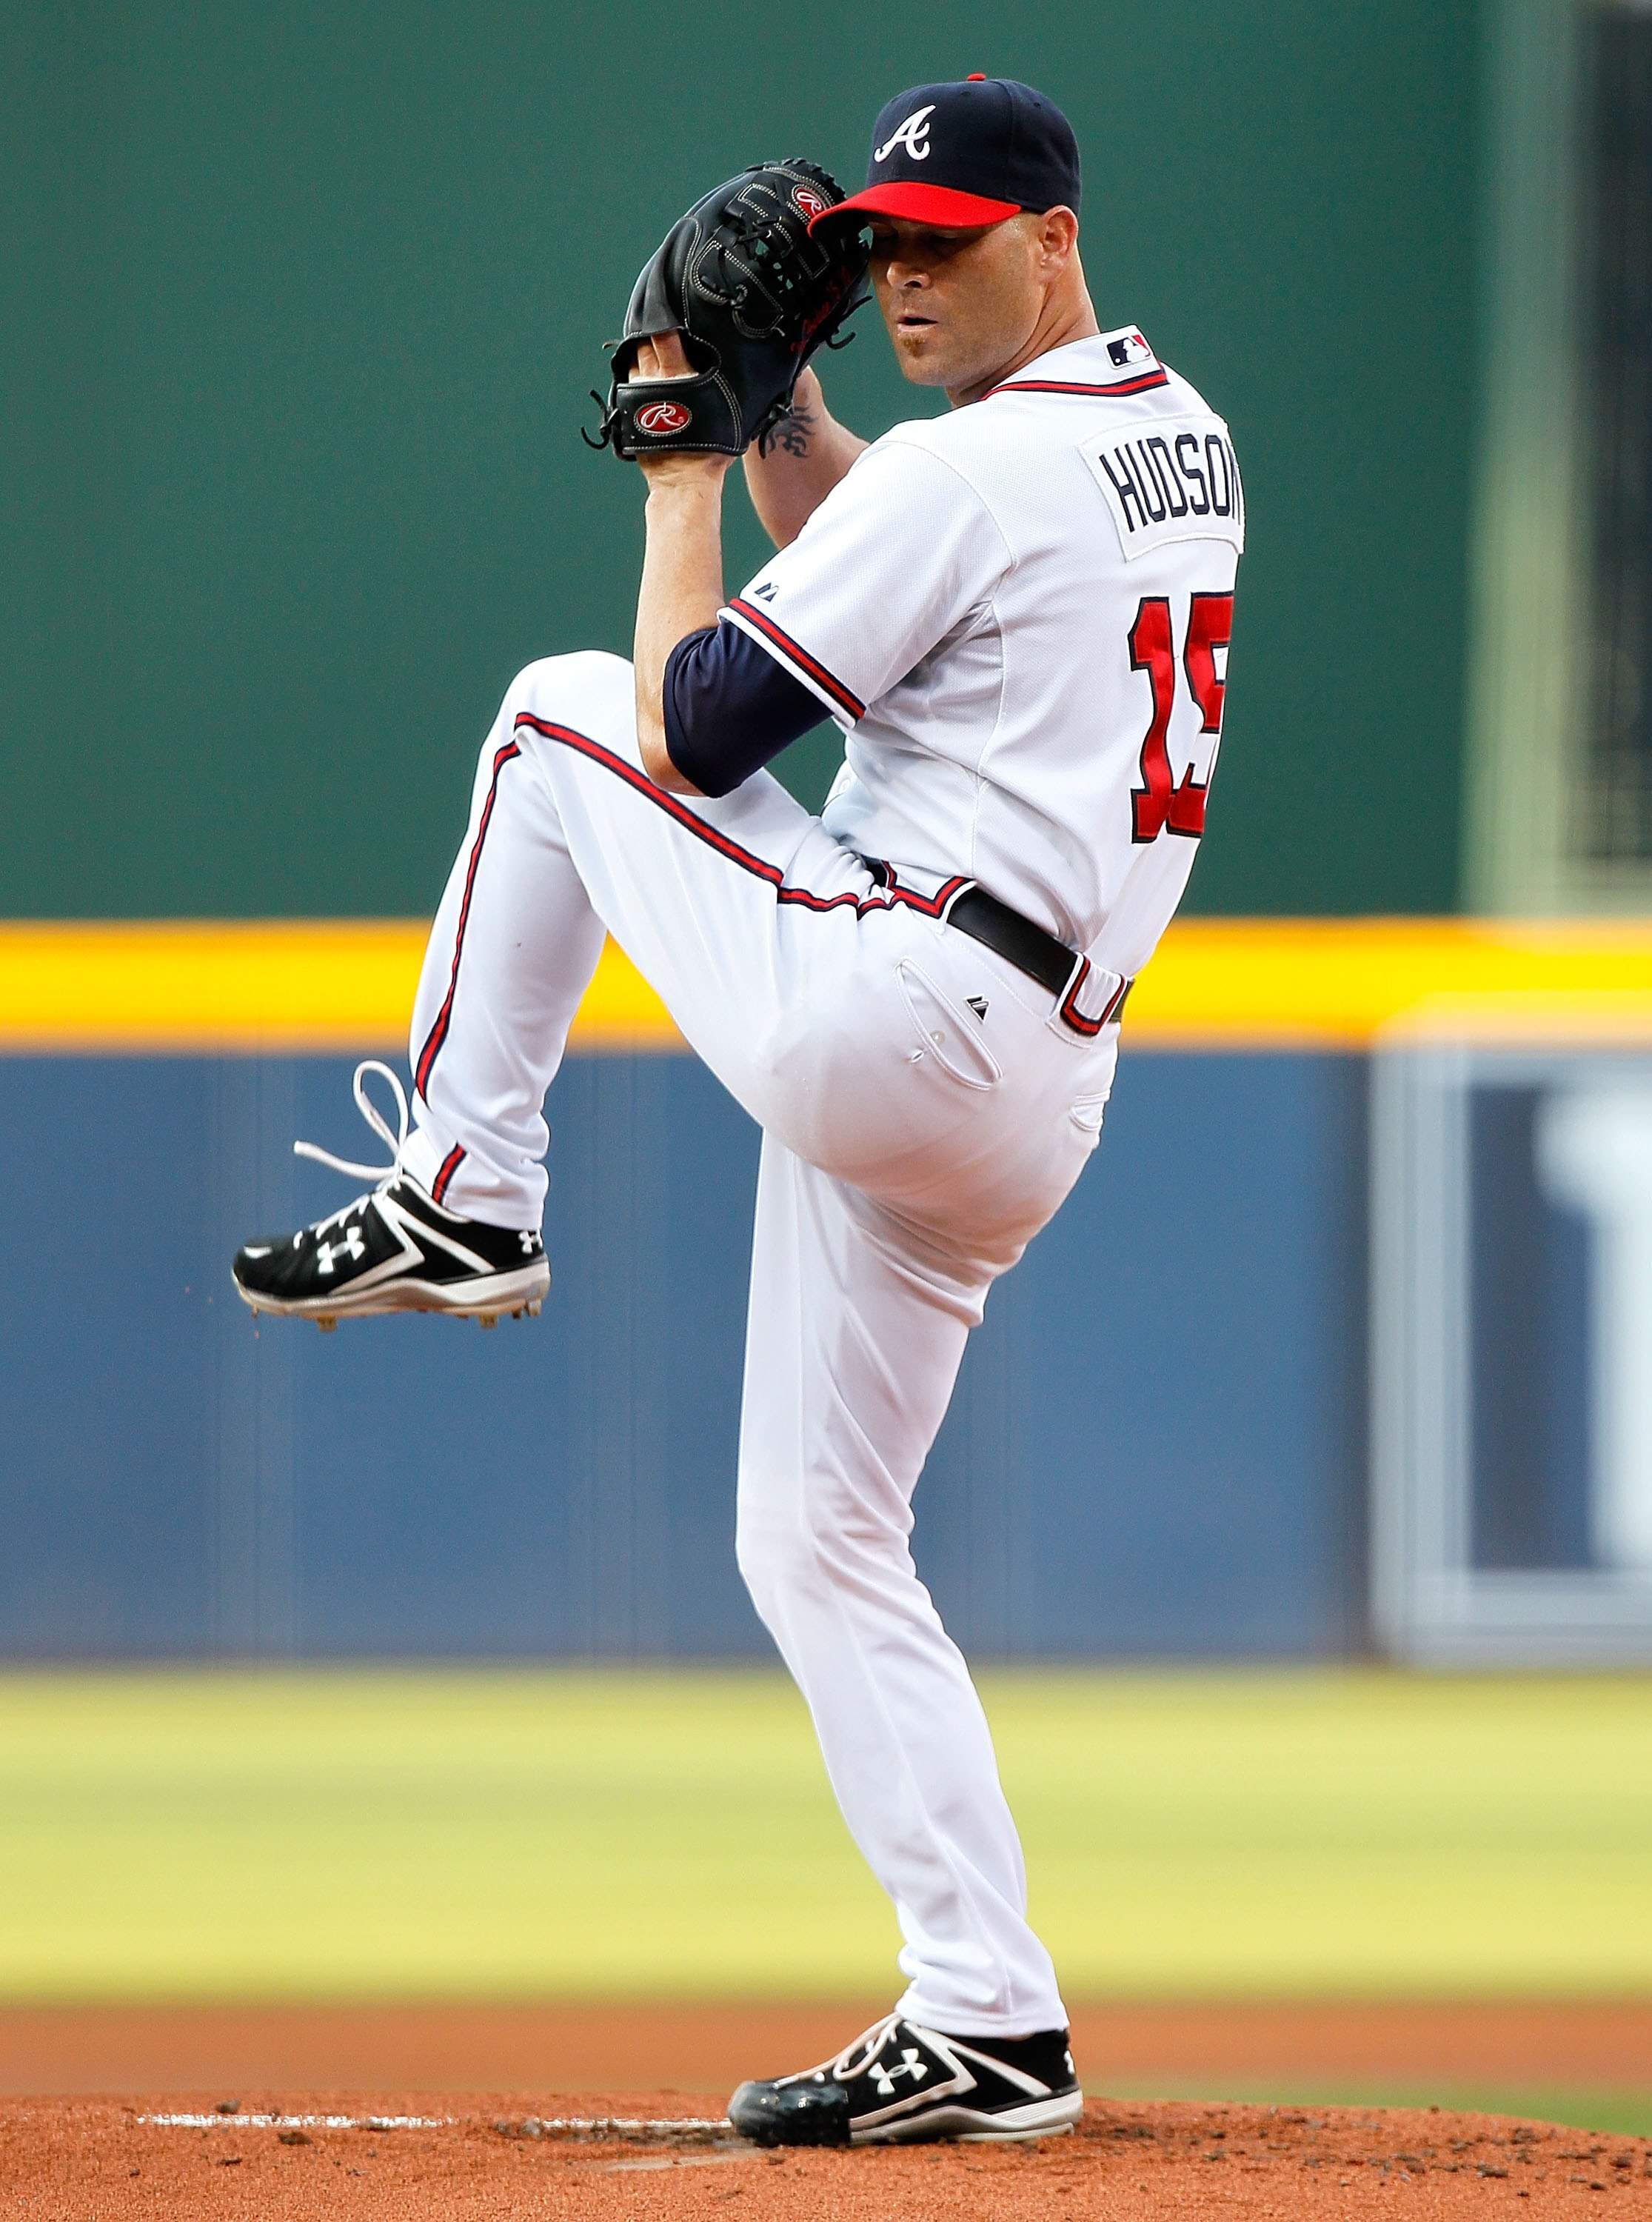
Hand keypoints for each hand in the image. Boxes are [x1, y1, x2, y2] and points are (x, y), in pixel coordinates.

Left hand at [632, 328, 733, 485]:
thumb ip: (720, 387)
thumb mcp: (725, 411)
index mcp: (678, 375)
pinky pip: (627, 386)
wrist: (682, 480)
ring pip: (632, 363)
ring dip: (638, 355)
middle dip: (647, 333)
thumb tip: (732, 373)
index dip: (661, 319)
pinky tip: (641, 376)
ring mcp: (639, 396)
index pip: (664, 335)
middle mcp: (654, 381)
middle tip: (655, 325)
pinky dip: (633, 377)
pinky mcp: (629, 413)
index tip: (664, 306)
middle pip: (643, 344)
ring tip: (648, 350)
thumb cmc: (709, 451)